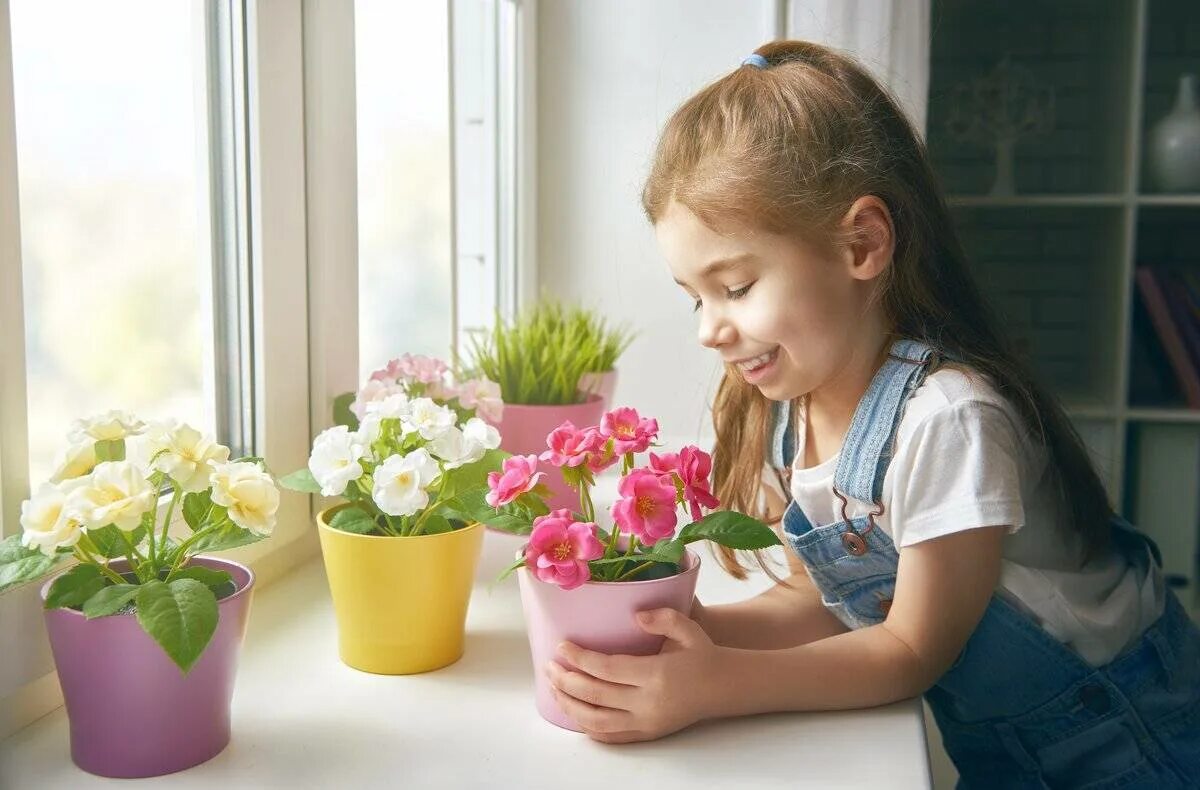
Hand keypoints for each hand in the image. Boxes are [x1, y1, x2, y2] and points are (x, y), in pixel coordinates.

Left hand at [545, 607, 721, 743]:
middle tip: (549, 666)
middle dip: (565, 681)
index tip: (562, 646)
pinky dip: (587, 727)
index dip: (579, 659)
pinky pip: (610, 736)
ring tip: (555, 687)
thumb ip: (662, 618)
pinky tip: (574, 712)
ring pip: (596, 721)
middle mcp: (647, 702)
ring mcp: (646, 722)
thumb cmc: (702, 654)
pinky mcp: (647, 733)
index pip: (605, 669)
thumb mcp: (688, 629)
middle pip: (594, 695)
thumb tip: (635, 616)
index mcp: (655, 674)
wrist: (723, 687)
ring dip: (569, 705)